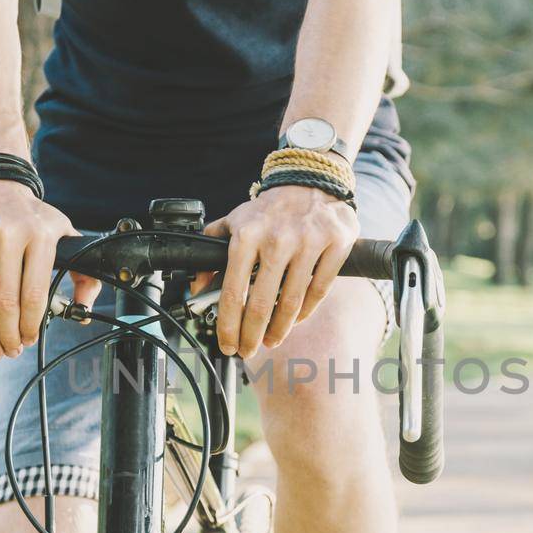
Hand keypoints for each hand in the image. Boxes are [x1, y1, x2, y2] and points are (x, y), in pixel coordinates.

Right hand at [0, 179, 99, 359]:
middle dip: (8, 334)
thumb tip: (84, 309)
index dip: (30, 325)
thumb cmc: (31, 216)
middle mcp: (8, 233)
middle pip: (5, 301)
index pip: (34, 294)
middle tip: (10, 352)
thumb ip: (81, 271)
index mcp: (40, 235)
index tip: (28, 340)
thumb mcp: (63, 232)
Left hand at [193, 185, 357, 358]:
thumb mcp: (233, 223)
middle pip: (260, 305)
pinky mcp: (336, 243)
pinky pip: (319, 289)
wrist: (310, 180)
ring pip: (292, 302)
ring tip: (271, 340)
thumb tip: (195, 290)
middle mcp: (276, 239)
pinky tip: (296, 320)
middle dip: (251, 337)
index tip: (228, 345)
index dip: (228, 327)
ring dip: (279, 330)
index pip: (232, 292)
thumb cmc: (268, 210)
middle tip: (248, 351)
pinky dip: (306, 311)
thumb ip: (209, 253)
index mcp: (246, 235)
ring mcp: (309, 241)